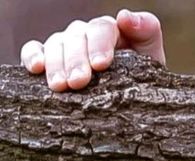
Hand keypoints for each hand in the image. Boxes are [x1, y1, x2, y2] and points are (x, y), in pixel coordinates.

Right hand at [20, 9, 164, 91]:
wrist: (133, 101)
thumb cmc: (143, 79)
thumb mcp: (152, 57)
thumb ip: (147, 32)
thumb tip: (124, 17)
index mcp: (109, 31)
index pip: (101, 29)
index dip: (99, 44)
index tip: (101, 65)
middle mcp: (85, 35)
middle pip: (75, 37)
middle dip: (76, 60)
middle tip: (78, 82)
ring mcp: (66, 45)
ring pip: (56, 45)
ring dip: (56, 64)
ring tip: (61, 86)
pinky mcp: (50, 58)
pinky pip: (35, 50)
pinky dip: (32, 56)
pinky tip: (36, 69)